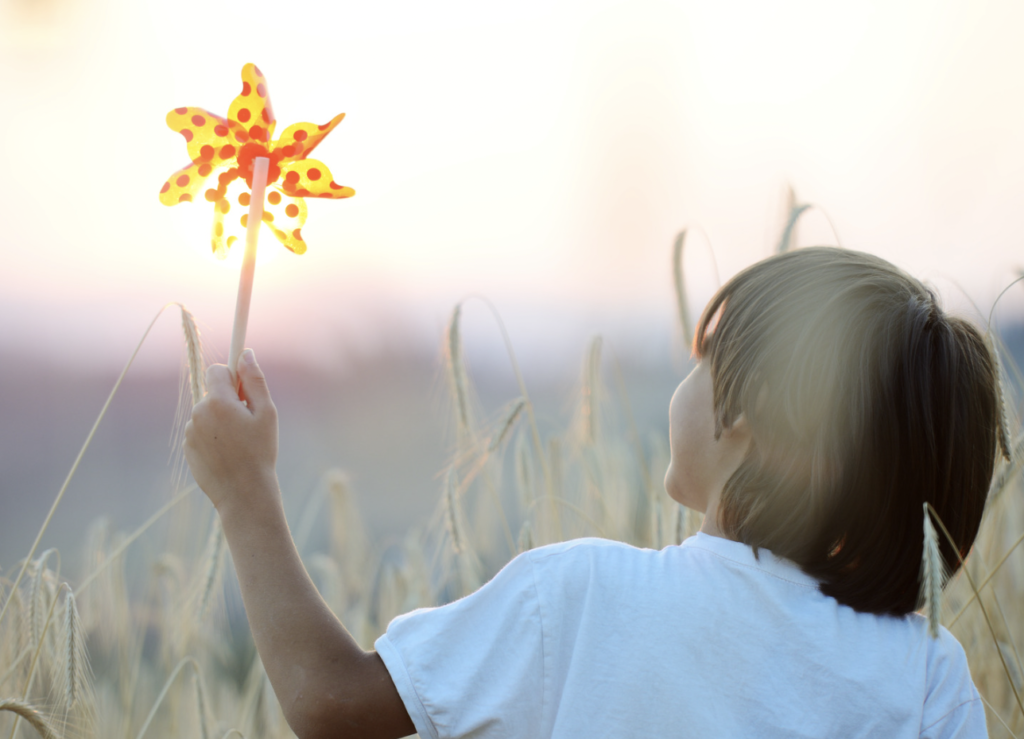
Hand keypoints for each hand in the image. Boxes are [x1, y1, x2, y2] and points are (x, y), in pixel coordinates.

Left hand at [184, 349, 278, 512]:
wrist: (243, 493)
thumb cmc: (260, 452)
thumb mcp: (266, 413)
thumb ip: (254, 380)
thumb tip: (245, 353)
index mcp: (218, 402)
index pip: (216, 371)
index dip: (231, 375)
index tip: (242, 384)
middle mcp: (199, 413)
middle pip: (213, 393)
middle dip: (228, 400)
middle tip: (247, 422)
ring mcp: (190, 431)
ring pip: (207, 412)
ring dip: (220, 419)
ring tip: (238, 442)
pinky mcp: (187, 447)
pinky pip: (201, 430)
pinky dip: (213, 435)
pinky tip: (227, 453)